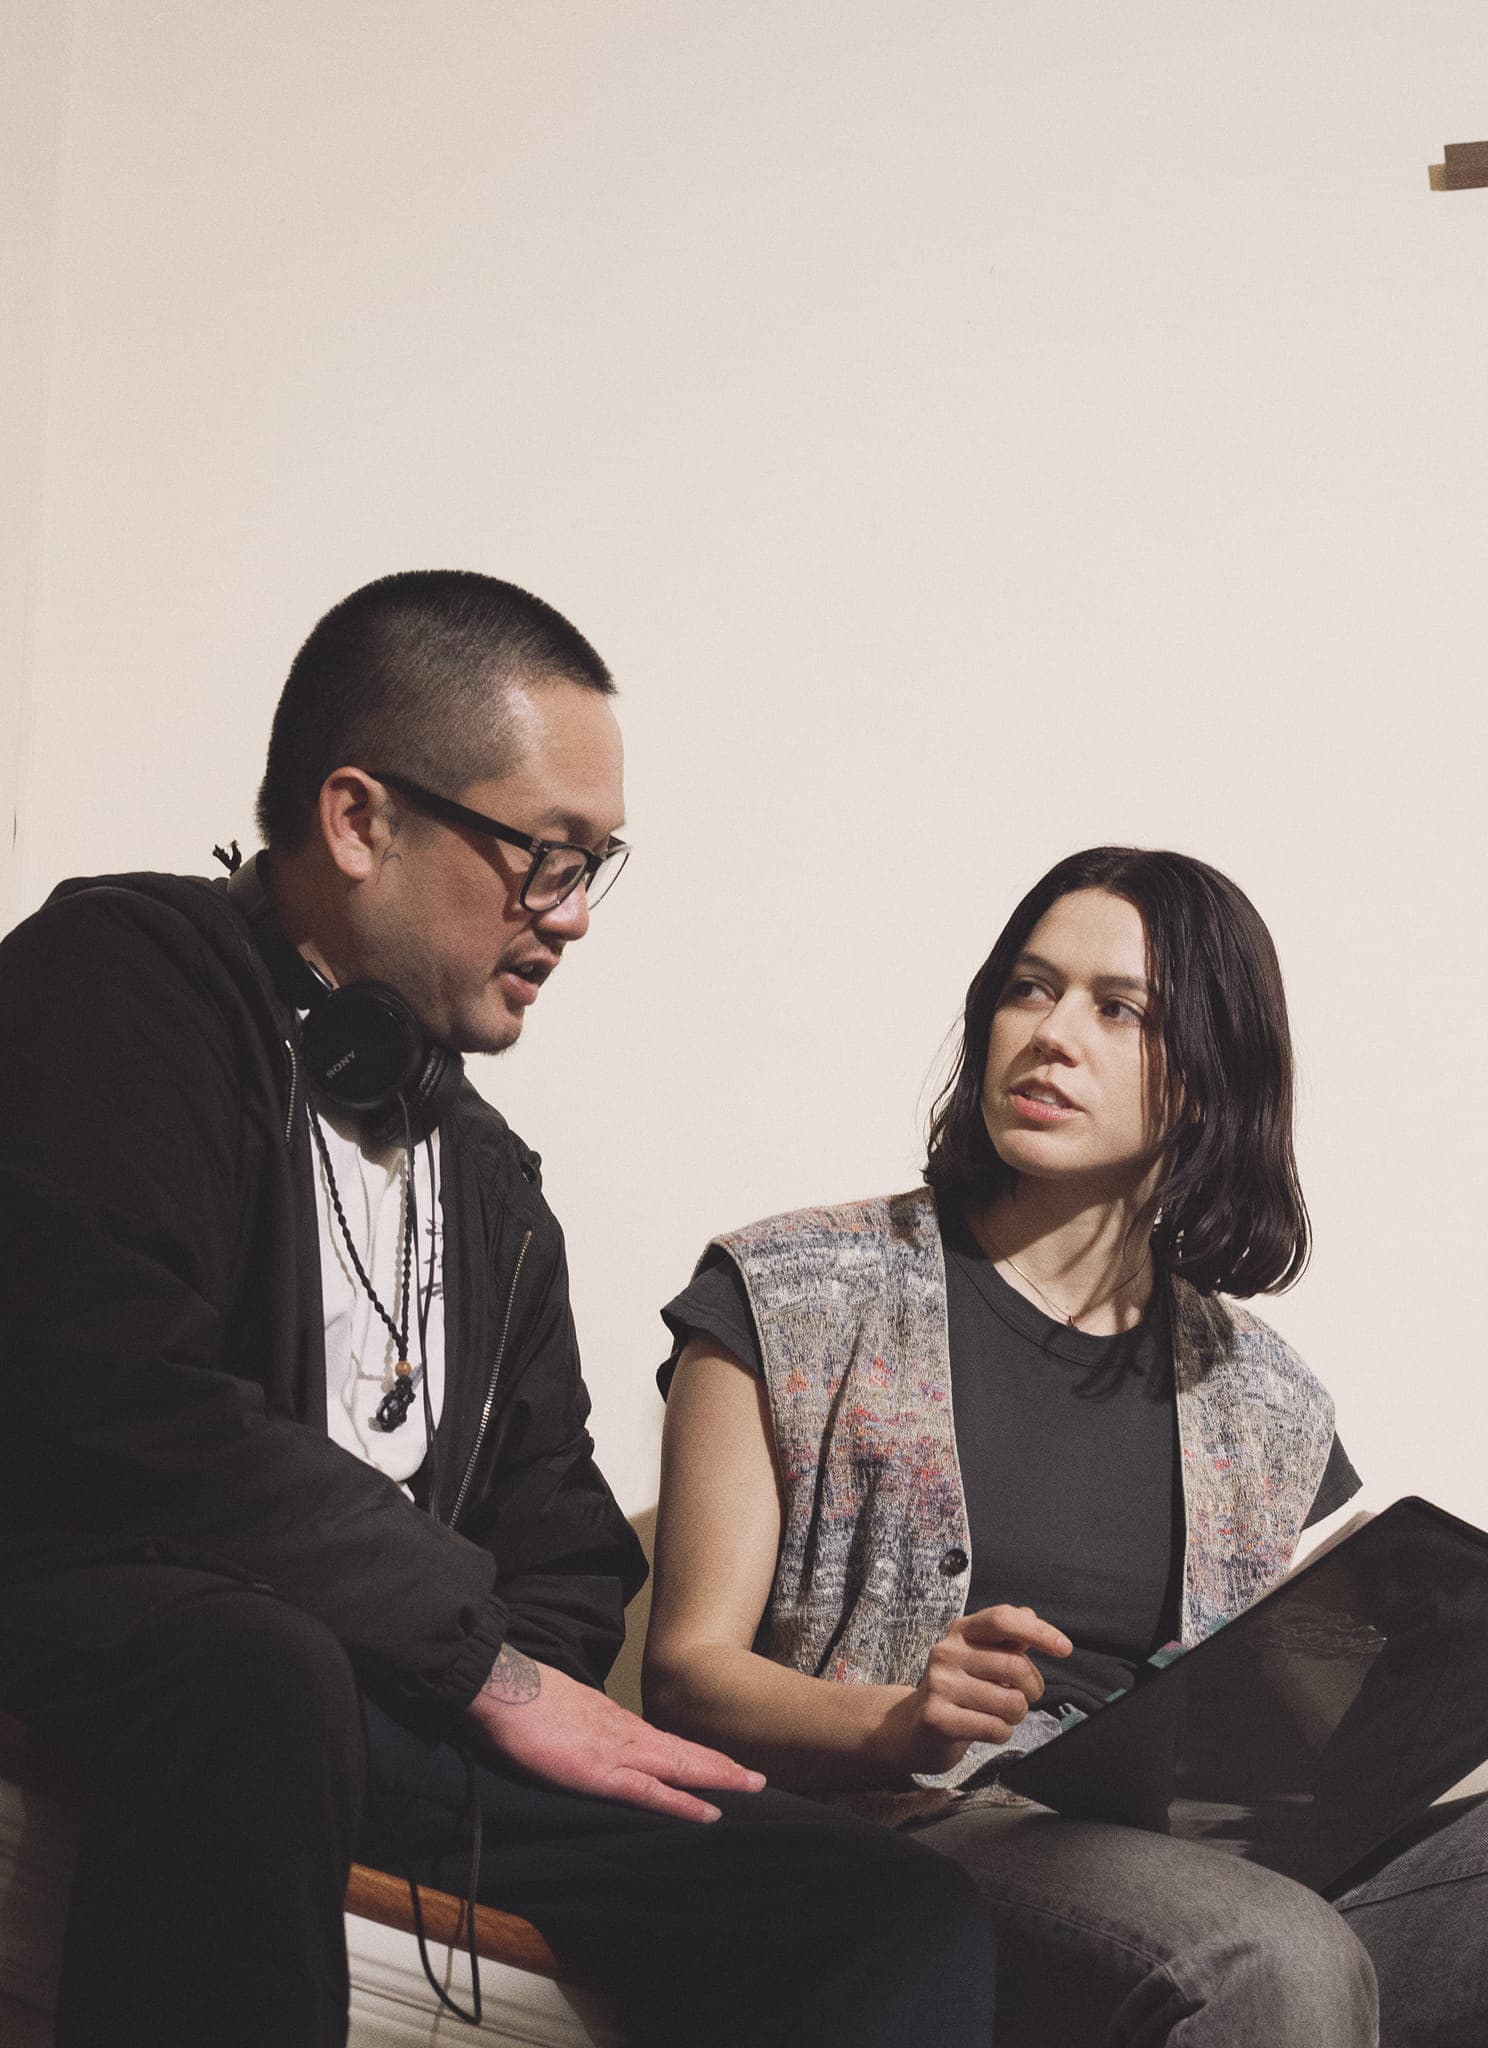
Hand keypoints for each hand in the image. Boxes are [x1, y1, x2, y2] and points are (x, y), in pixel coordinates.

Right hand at [465, 1644, 767, 1821]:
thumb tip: (591, 1741)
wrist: (504, 1688)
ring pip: (680, 1768)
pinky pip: (651, 1792)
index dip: (697, 1755)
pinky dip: (683, 1803)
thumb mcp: (566, 1717)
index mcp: (616, 1724)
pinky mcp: (601, 1773)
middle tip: (759, 1779)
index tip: (725, 1765)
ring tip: (751, 1787)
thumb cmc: (526, 1703)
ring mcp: (617, 1753)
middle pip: (684, 1753)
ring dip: (718, 1778)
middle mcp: (626, 1735)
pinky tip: (708, 1812)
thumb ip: (585, 1732)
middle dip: (723, 1767)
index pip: (667, 1742)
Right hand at [874, 1604, 1072, 1776]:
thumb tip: (1030, 1617)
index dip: (1038, 1631)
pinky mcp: (938, 1718)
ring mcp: (940, 1685)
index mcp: (961, 1631)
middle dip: (1033, 1687)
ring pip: (1010, 1702)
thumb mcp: (979, 1656)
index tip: (1064, 1648)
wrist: (915, 1727)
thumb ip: (1006, 1638)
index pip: (1003, 1619)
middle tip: (1026, 1695)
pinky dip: (1002, 1733)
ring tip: (1000, 1713)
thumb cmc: (958, 1689)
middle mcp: (947, 1652)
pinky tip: (986, 1727)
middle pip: (1015, 1666)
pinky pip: (995, 1728)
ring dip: (1016, 1714)